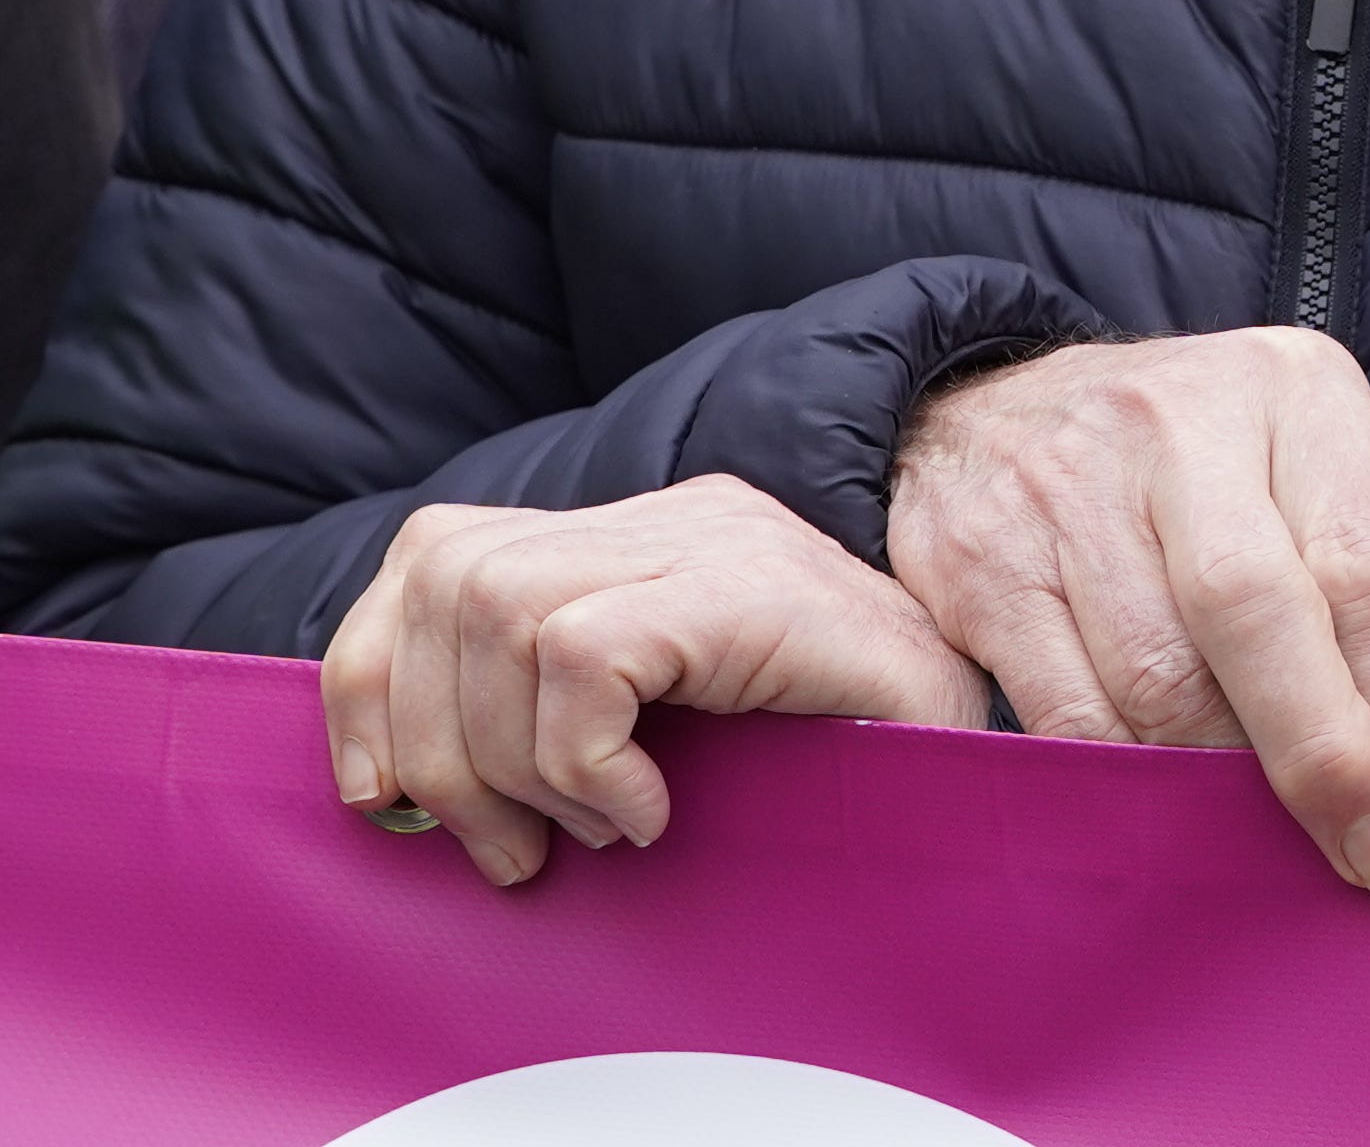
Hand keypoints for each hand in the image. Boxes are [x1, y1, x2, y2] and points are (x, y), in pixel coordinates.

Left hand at [318, 474, 986, 887]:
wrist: (994, 767)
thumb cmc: (840, 776)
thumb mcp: (676, 738)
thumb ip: (562, 721)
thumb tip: (403, 785)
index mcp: (643, 540)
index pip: (438, 552)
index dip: (375, 671)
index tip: (383, 794)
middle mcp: (673, 518)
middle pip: (447, 575)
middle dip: (434, 735)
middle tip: (507, 851)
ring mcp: (716, 543)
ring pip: (497, 608)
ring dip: (513, 759)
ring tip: (589, 831)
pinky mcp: (749, 591)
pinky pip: (585, 655)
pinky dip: (585, 760)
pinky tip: (649, 812)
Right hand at [887, 328, 1369, 891]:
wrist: (979, 406)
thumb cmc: (1204, 466)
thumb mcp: (1339, 471)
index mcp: (1290, 392)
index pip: (1362, 559)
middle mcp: (1174, 427)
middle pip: (1253, 612)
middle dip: (1317, 749)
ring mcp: (1060, 492)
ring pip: (1146, 681)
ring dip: (1209, 782)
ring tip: (1253, 841)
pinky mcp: (969, 565)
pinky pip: (1044, 712)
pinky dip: (1099, 783)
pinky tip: (1141, 817)